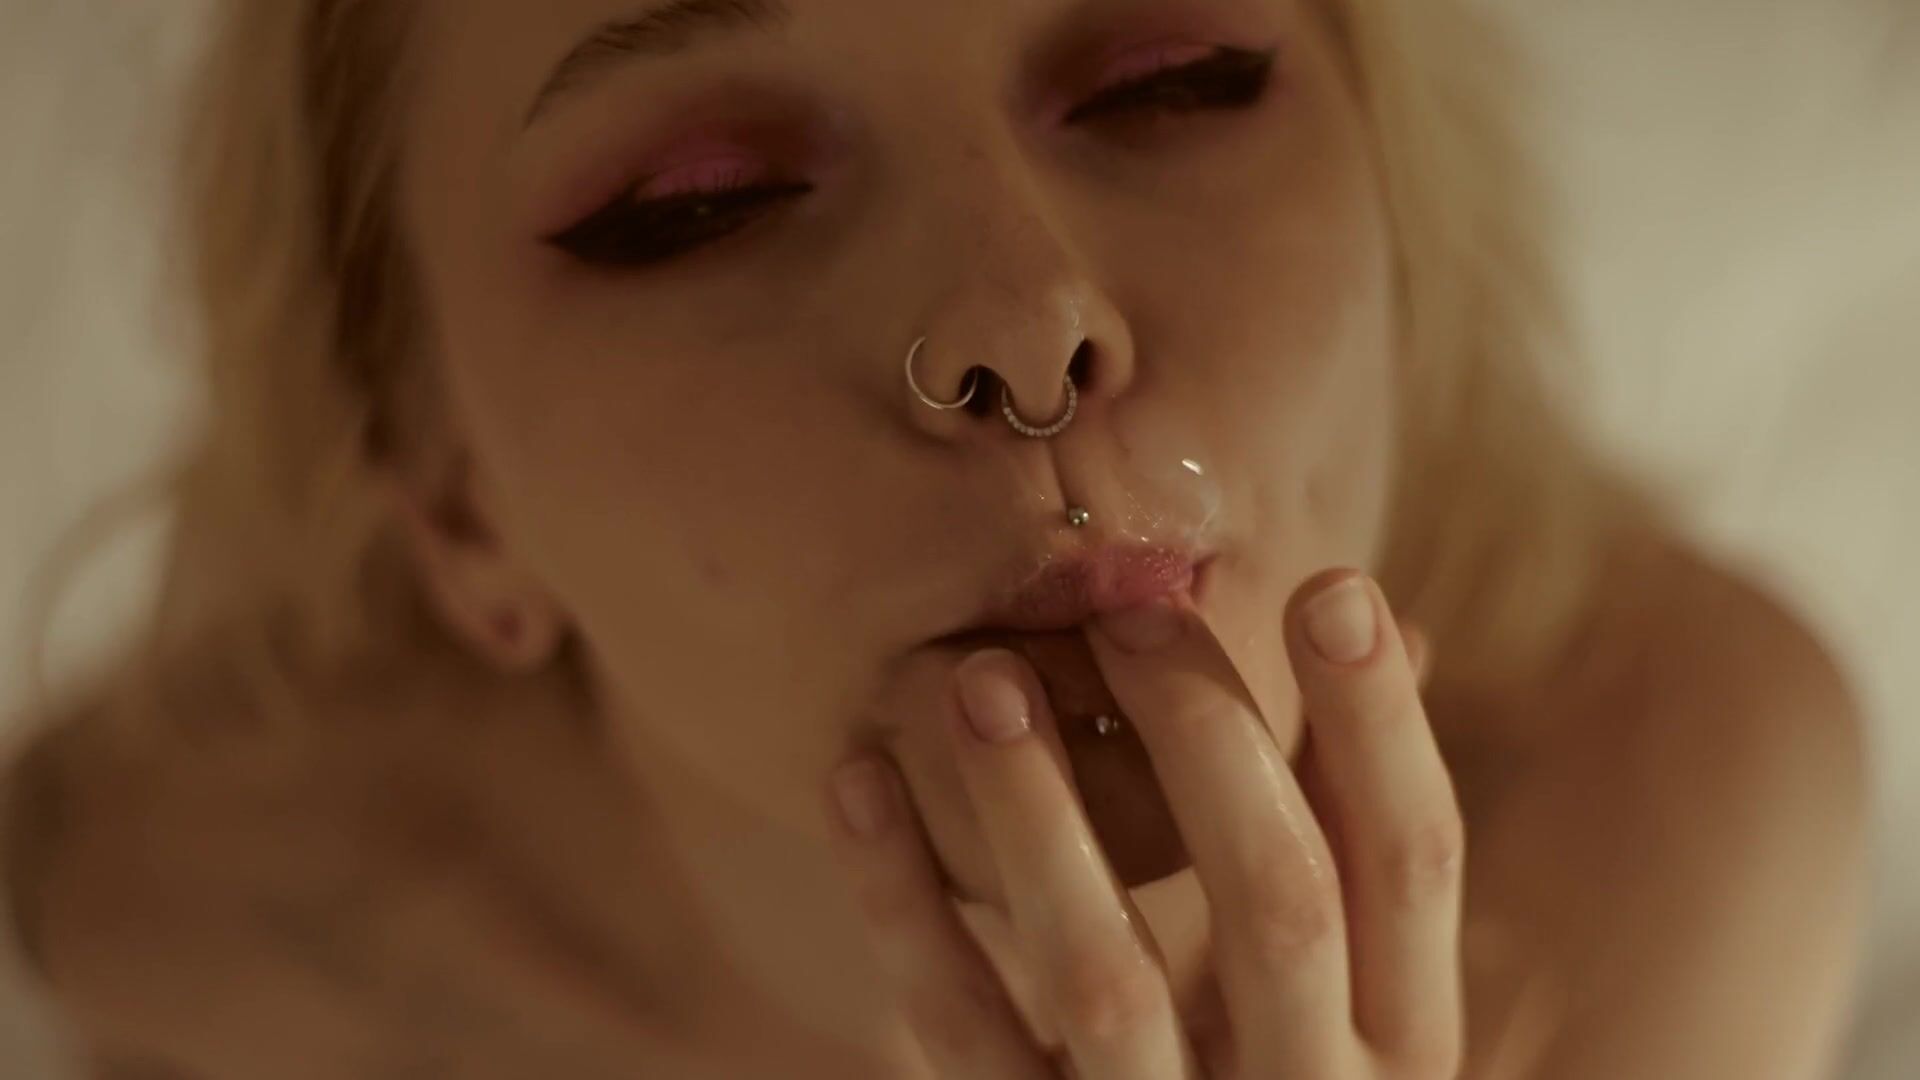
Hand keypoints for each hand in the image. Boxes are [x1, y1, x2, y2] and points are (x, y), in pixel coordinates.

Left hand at [827, 570, 1463, 1077]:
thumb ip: (1352, 826)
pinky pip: (957, 1025)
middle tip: (1126, 613)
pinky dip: (904, 900)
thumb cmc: (1276, 1061)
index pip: (1413, 860)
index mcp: (1406, 1038)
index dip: (1379, 721)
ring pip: (1107, 974)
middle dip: (1207, 736)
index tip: (1331, 585)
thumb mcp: (1345, 977)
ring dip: (1039, 808)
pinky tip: (859, 780)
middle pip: (1279, 901)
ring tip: (981, 678)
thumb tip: (1392, 624)